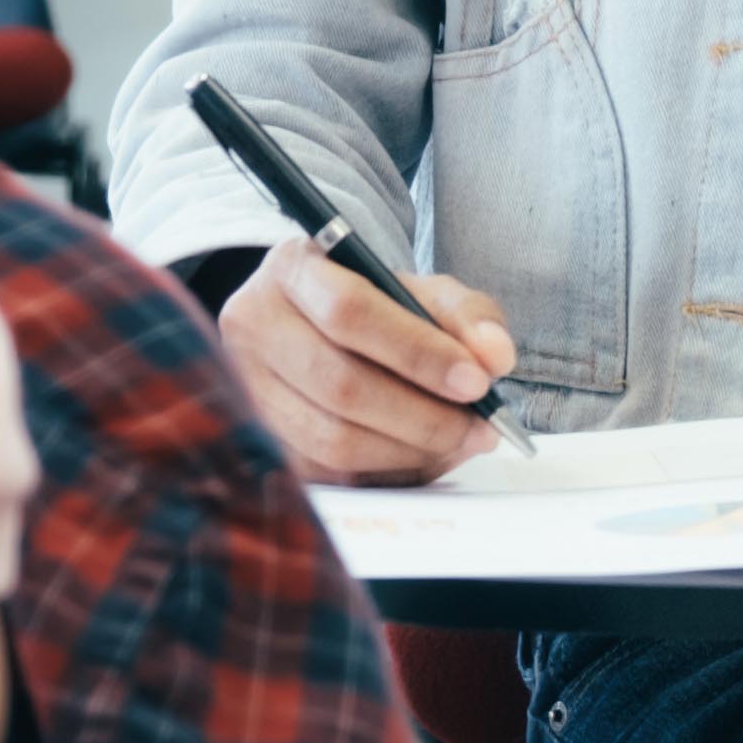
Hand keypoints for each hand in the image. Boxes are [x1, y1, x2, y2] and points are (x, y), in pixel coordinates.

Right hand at [219, 241, 519, 483]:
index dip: (417, 352)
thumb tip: (495, 358)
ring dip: (410, 450)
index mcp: (293, 270)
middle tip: (480, 427)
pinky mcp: (262, 439)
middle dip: (423, 415)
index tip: (476, 381)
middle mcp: (254, 325)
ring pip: (332, 439)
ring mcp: (248, 387)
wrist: (317, 327)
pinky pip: (330, 472)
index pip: (349, 313)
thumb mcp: (424, 292)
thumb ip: (467, 316)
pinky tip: (424, 455)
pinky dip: (388, 470)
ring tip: (459, 440)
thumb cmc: (376, 307)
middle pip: (340, 385)